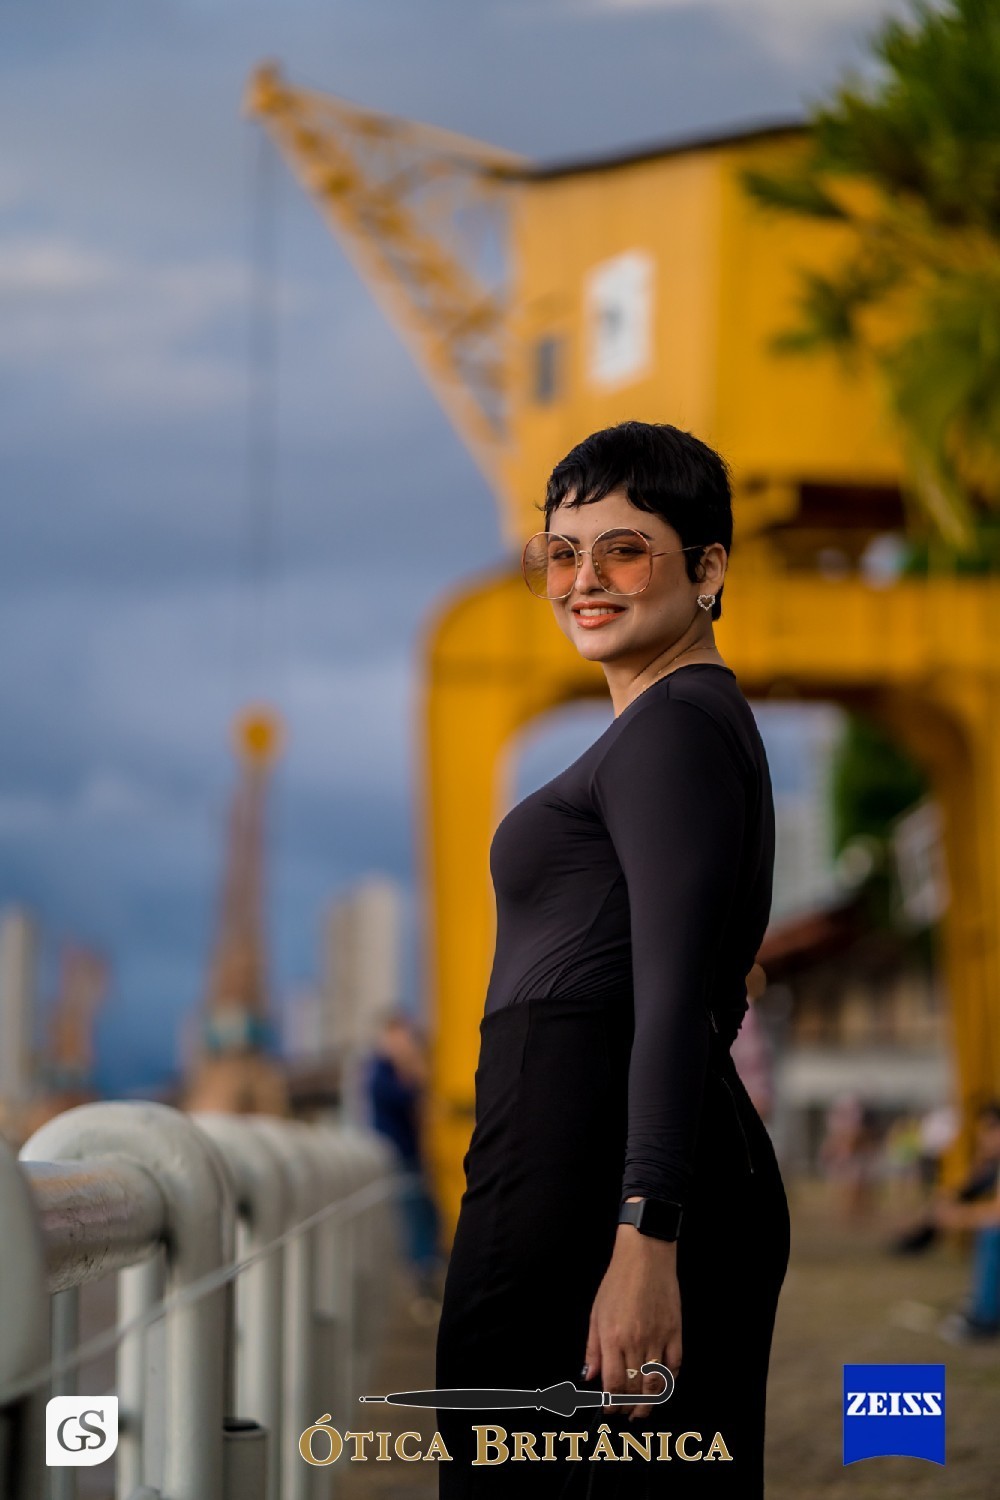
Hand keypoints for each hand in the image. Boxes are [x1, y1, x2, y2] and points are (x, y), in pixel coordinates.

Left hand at [582, 1224, 681, 1420]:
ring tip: (643, 1412)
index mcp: (613, 1338)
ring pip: (655, 1382)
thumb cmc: (617, 1283)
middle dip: (629, 1407)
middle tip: (626, 1416)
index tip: (608, 1412)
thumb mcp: (596, 1313)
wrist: (646, 1258)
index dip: (611, 1404)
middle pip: (634, 1387)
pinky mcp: (675, 1332)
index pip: (612, 1384)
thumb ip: (592, 1348)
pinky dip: (669, 1382)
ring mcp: (658, 1338)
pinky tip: (662, 1389)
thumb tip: (588, 1376)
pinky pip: (674, 1366)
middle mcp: (635, 1342)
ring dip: (649, 1403)